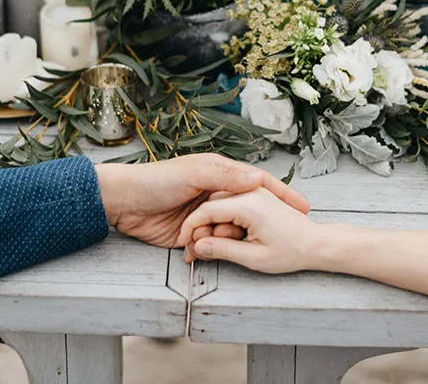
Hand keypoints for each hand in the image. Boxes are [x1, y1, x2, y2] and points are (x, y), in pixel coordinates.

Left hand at [94, 154, 308, 248]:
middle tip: (279, 234)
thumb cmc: (157, 180)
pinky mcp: (191, 236)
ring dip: (232, 240)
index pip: (258, 183)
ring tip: (237, 246)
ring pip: (229, 232)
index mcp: (219, 174)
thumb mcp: (195, 172)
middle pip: (248, 210)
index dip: (282, 194)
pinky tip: (218, 256)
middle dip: (262, 224)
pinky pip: (210, 246)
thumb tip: (258, 178)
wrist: (123, 201)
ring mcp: (203, 217)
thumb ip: (227, 176)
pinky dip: (213, 252)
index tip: (304, 208)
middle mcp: (215, 194)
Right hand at [177, 187, 324, 273]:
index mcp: (249, 204)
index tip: (186, 244)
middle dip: (202, 228)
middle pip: (211, 205)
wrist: (317, 244)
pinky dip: (225, 220)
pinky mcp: (258, 197)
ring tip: (213, 248)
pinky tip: (228, 238)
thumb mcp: (254, 257)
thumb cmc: (291, 251)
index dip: (191, 229)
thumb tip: (199, 246)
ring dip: (213, 225)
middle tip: (198, 252)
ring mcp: (255, 192)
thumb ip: (223, 250)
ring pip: (220, 204)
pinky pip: (232, 204)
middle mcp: (251, 192)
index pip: (206, 211)